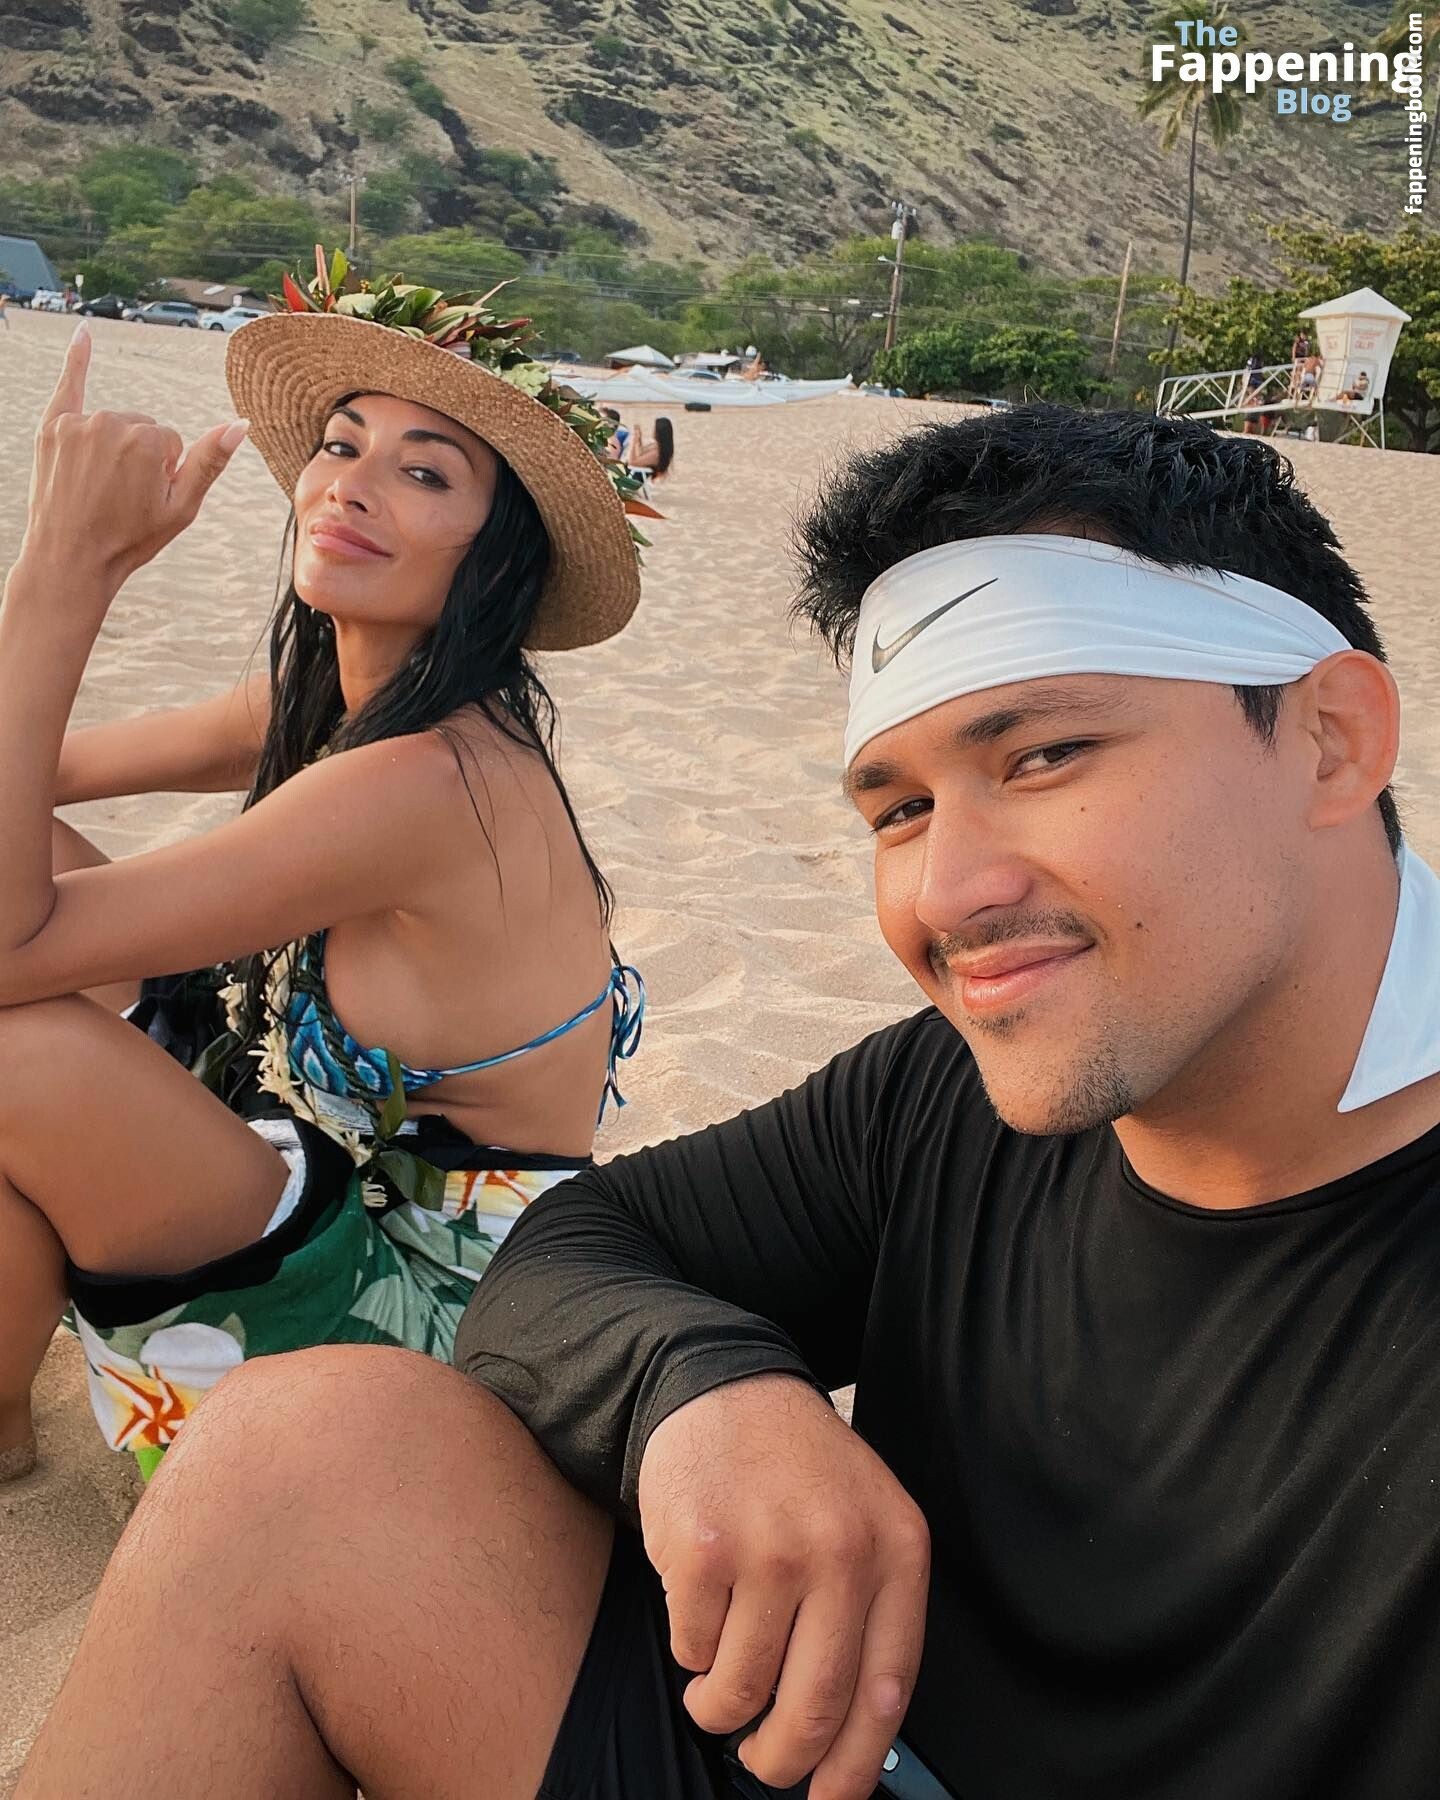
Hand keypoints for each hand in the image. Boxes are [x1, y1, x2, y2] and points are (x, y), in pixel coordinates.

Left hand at [21, 325, 248, 599]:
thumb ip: (210, 461)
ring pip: (114, 424)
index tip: (145, 499)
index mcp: (148, 442)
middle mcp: (112, 423)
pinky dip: (78, 361)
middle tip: (119, 497)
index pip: (172, 443)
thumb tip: (241, 424)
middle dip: (139, 458)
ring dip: (112, 448)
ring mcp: (78, 424)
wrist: (69, 560)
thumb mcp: (180, 508)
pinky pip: (70, 386)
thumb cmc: (128, 539)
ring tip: (96, 488)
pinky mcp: (52, 426)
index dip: (164, 474)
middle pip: (143, 429)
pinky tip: (83, 334)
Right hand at [637, 1374, 929, 1799]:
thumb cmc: (800, 1473)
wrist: (729, 1388)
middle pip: (812, 1708)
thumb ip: (869, 1615)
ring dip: (721, 1708)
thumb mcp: (866, 1523)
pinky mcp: (702, 1548)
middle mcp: (842, 1550)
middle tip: (761, 1760)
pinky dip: (691, 1651)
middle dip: (778, 1759)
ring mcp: (770, 1547)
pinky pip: (693, 1649)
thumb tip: (853, 1743)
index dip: (858, 1767)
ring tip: (717, 1683)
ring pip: (742, 1690)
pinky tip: (701, 1608)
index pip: (887, 1691)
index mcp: (897, 1549)